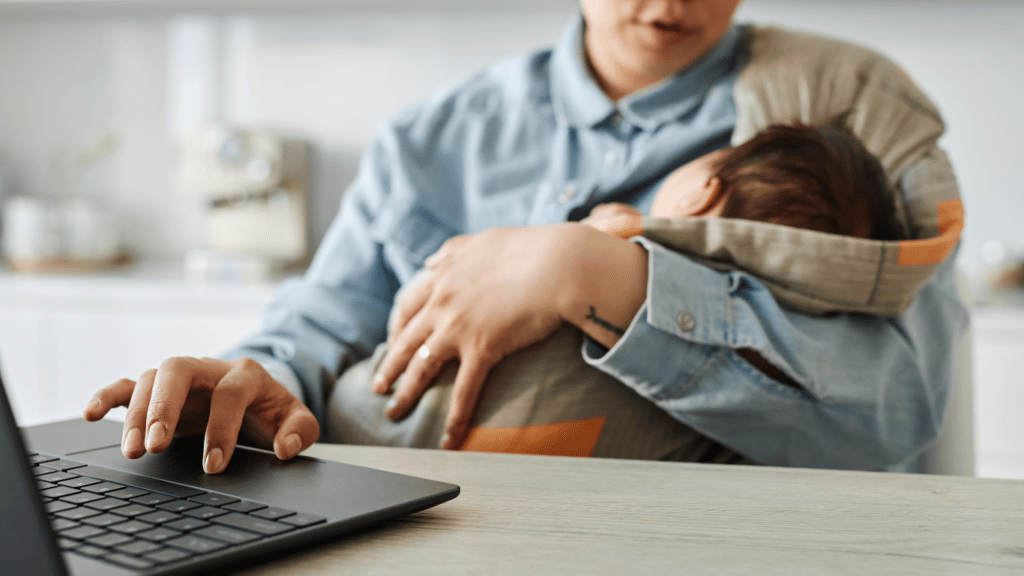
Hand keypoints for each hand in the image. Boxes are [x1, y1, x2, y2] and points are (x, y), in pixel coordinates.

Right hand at [83, 357, 318, 473]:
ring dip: (136, 414)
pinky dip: (107, 396)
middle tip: (156, 445)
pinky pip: (127, 385)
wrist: (254, 392)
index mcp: (245, 374)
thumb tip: (285, 448)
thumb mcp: (295, 417)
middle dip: (164, 407)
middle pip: (178, 371)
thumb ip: (301, 430)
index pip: (230, 394)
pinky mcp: (158, 389)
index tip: (215, 465)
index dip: (222, 429)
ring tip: (132, 450)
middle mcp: (208, 368)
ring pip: (150, 380)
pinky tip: (91, 414)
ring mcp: (180, 377)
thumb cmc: (270, 408)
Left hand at [372, 225, 573, 449]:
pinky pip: (462, 391)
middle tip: (378, 386)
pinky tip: (447, 440)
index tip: (392, 342)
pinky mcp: (482, 348)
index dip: (396, 328)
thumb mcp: (482, 241)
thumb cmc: (530, 248)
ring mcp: (458, 327)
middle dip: (388, 366)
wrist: (558, 263)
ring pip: (421, 368)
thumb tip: (431, 261)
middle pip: (405, 340)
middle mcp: (442, 302)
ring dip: (404, 394)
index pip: (408, 306)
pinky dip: (453, 419)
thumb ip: (453, 252)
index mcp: (443, 276)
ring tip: (394, 412)